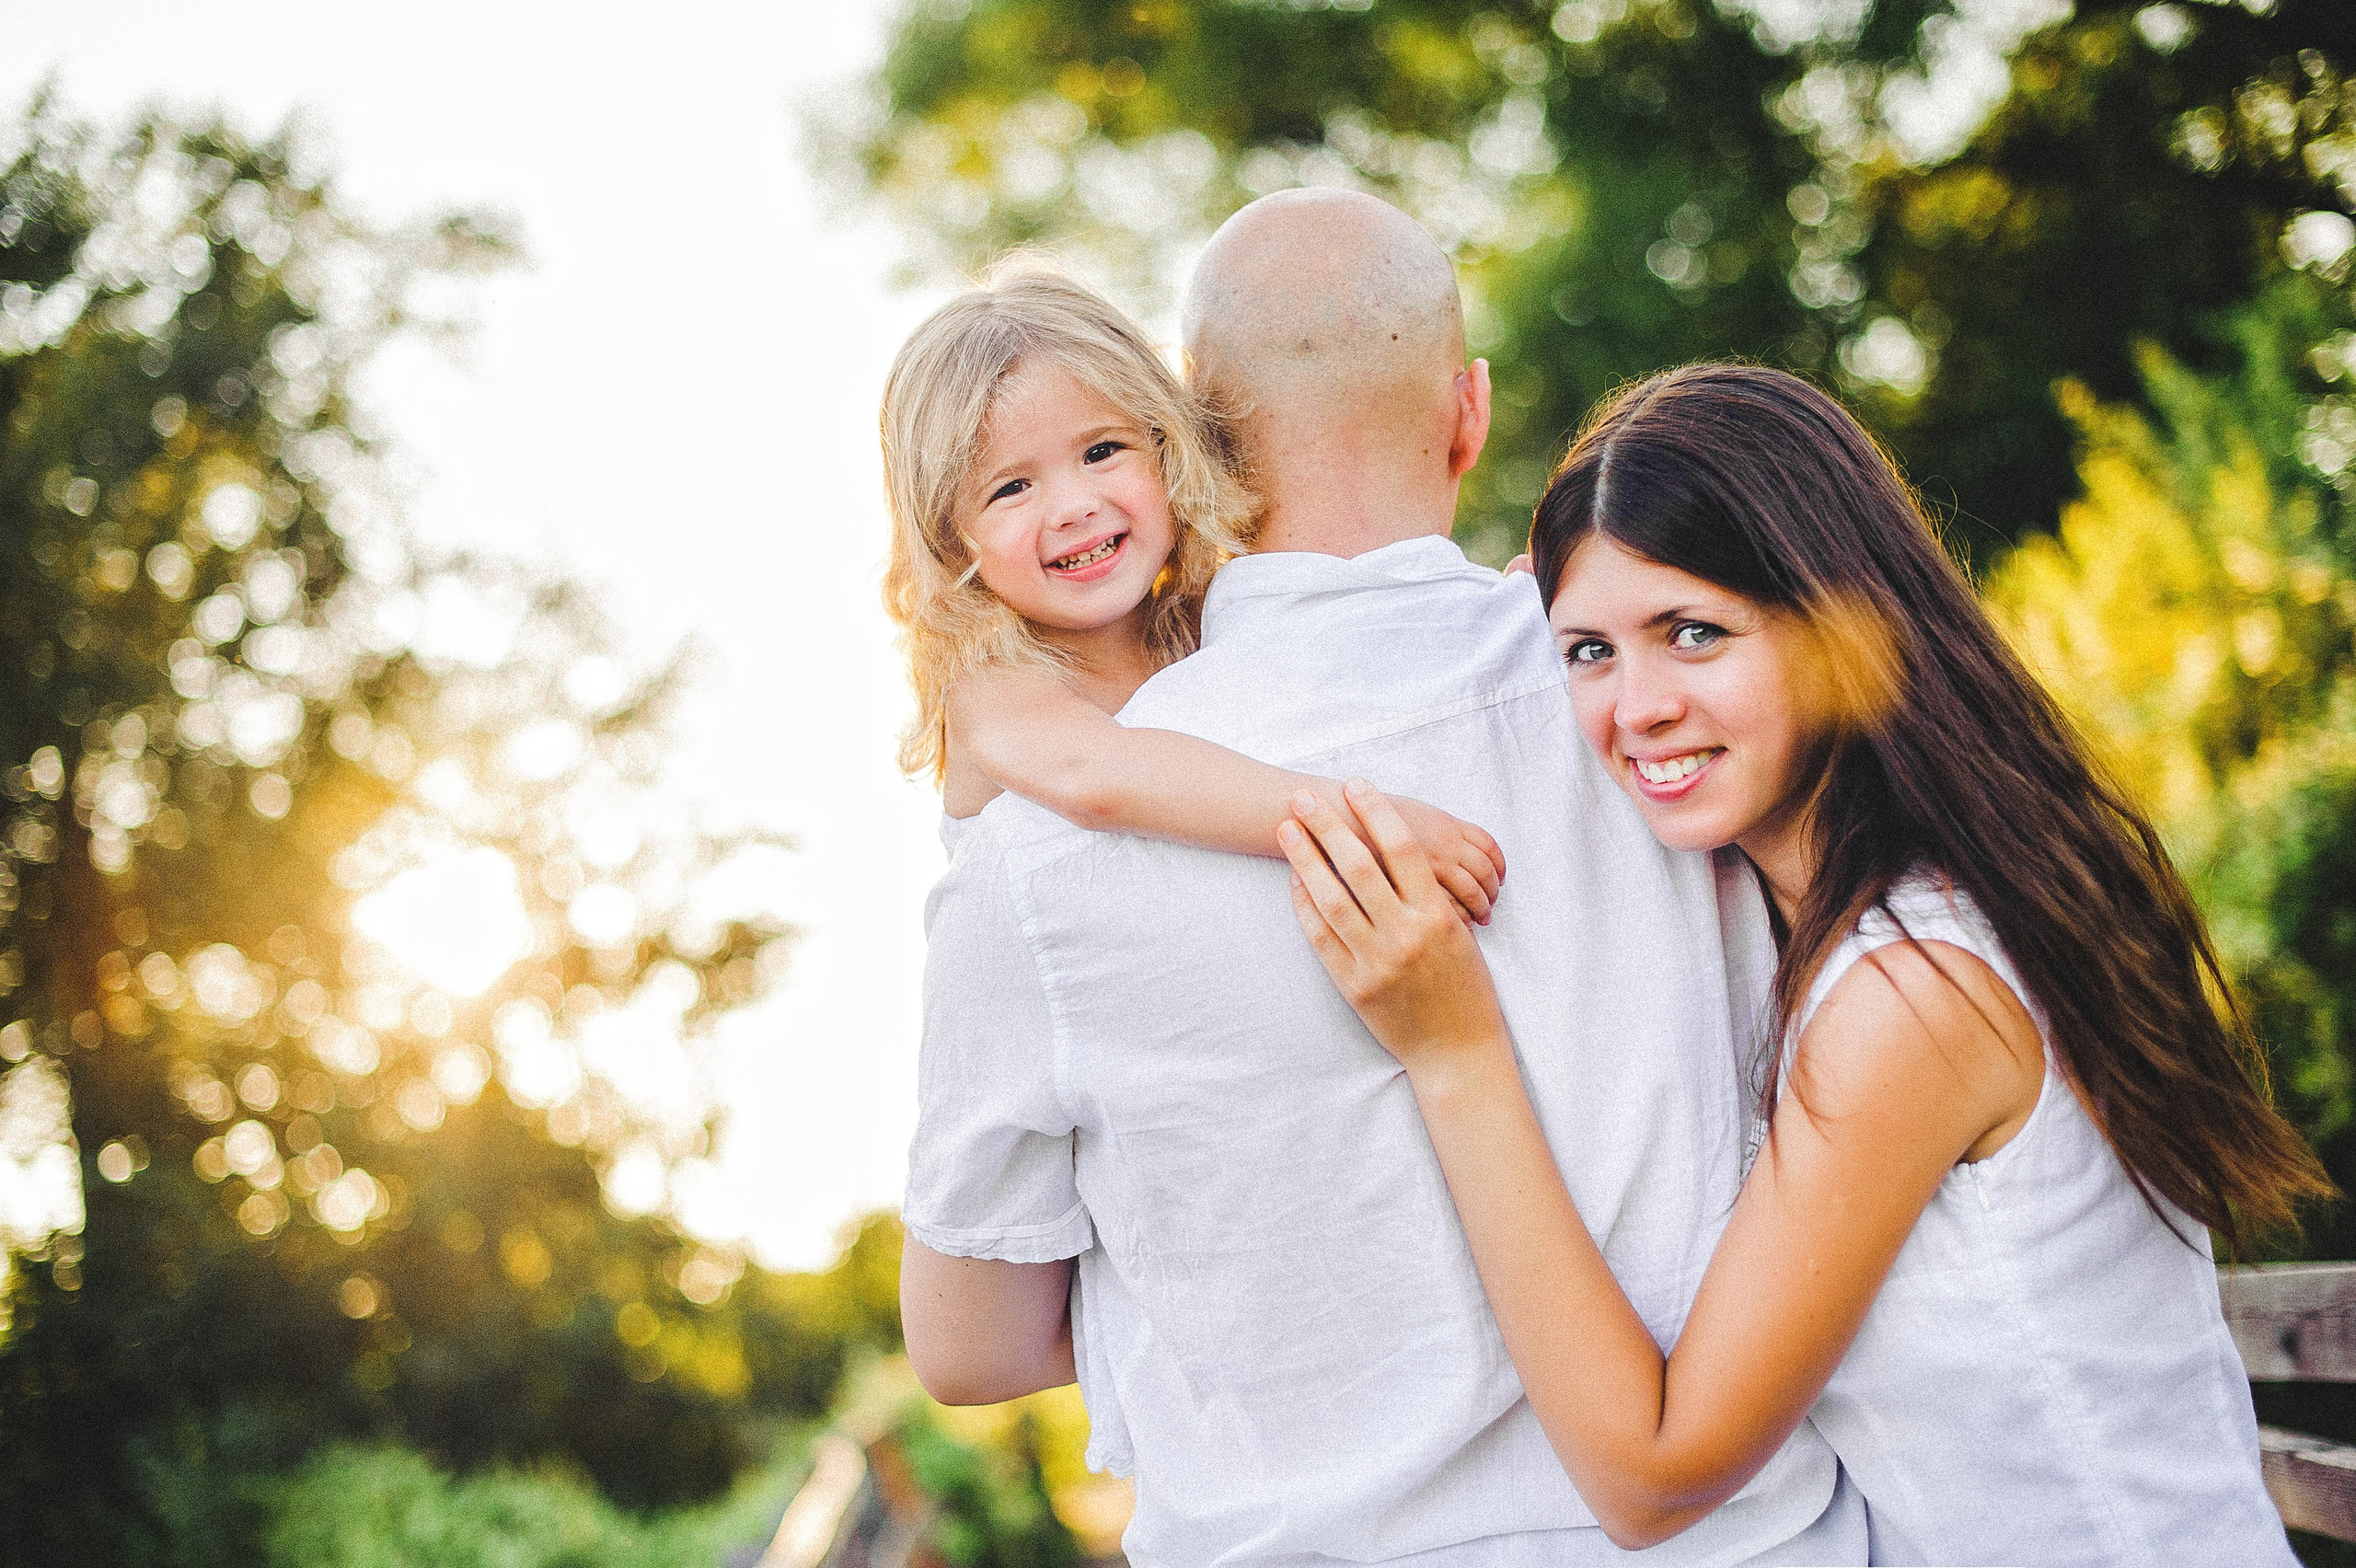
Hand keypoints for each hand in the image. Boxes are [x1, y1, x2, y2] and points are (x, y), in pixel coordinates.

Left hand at [1279, 780, 1514, 1077]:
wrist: (1457, 1051)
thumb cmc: (1465, 990)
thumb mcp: (1461, 937)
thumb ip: (1432, 898)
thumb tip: (1398, 854)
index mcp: (1438, 916)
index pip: (1403, 848)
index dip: (1377, 812)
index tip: (1355, 785)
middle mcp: (1405, 934)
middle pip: (1360, 866)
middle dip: (1328, 826)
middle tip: (1304, 797)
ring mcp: (1375, 961)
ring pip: (1332, 899)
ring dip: (1305, 860)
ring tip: (1286, 831)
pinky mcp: (1353, 985)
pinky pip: (1321, 937)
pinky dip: (1305, 906)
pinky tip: (1294, 881)